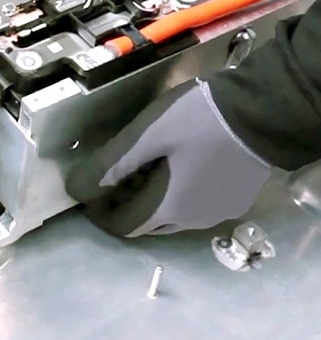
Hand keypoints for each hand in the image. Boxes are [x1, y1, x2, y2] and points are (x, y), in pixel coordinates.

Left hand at [66, 80, 272, 236]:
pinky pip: (194, 206)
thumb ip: (110, 164)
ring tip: (138, 168)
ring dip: (149, 200)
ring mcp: (217, 212)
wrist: (263, 112)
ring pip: (171, 217)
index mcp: (168, 207)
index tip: (88, 192)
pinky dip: (174, 195)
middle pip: (147, 224)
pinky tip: (172, 167)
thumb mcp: (146, 136)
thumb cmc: (199, 120)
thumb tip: (76, 189)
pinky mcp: (233, 200)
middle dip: (122, 206)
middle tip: (111, 177)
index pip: (123, 227)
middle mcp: (193, 220)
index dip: (100, 214)